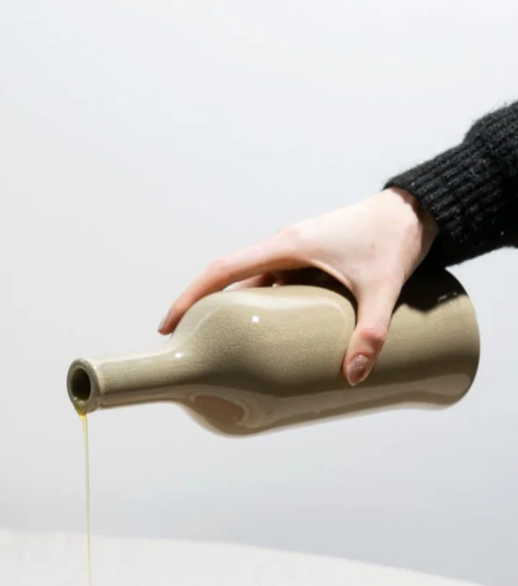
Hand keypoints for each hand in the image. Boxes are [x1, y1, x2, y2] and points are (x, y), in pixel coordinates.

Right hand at [157, 188, 438, 384]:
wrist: (417, 209)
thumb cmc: (395, 238)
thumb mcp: (383, 288)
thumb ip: (371, 333)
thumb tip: (353, 376)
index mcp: (287, 246)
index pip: (223, 270)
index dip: (191, 296)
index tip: (169, 323)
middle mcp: (284, 246)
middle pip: (228, 279)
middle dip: (203, 308)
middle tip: (188, 342)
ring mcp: (296, 252)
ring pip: (253, 283)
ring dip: (234, 309)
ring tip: (224, 345)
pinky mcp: (311, 259)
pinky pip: (276, 283)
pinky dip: (264, 306)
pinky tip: (269, 332)